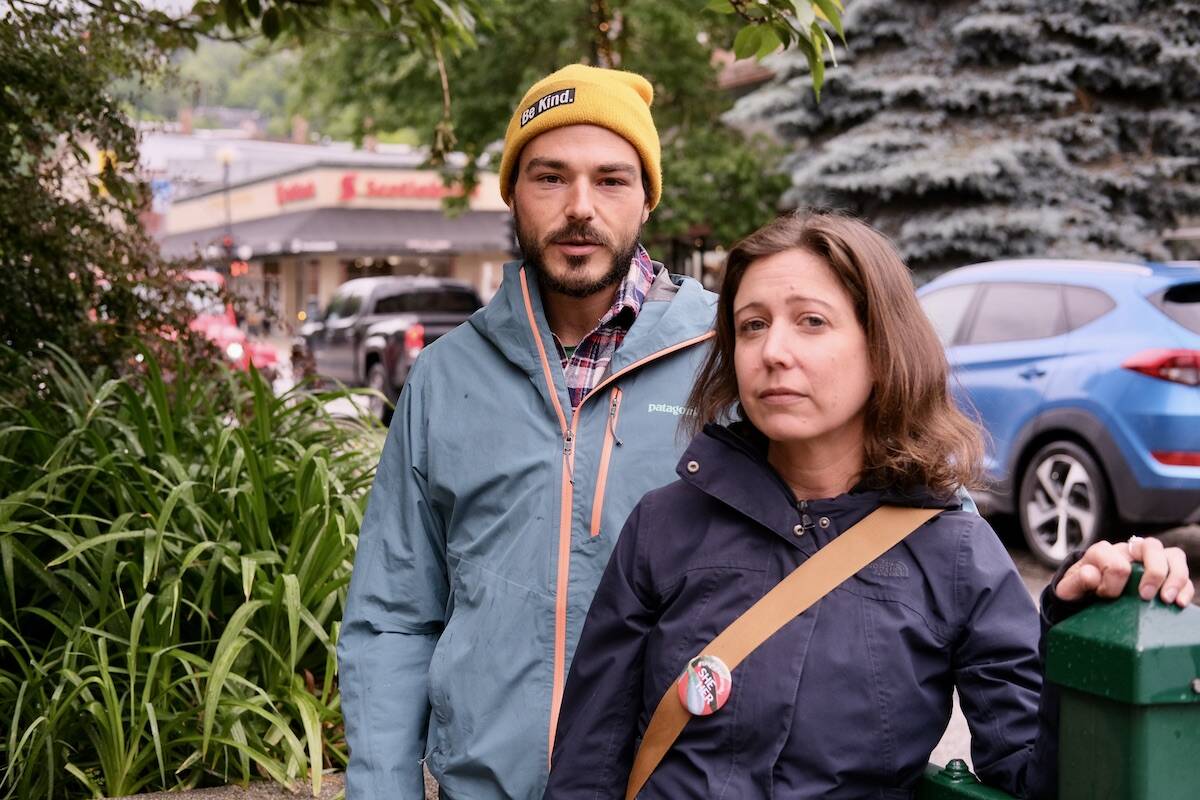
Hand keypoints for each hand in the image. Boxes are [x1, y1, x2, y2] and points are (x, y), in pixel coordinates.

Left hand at [1054, 536, 1193, 606]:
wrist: (1085, 594)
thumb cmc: (1080, 589)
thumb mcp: (1069, 587)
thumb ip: (1077, 580)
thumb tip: (1091, 574)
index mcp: (1104, 551)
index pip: (1116, 561)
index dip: (1111, 583)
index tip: (1104, 596)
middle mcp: (1128, 551)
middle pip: (1151, 546)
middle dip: (1153, 572)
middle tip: (1146, 596)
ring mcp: (1147, 561)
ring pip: (1172, 555)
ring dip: (1174, 577)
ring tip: (1167, 599)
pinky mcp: (1162, 574)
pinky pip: (1181, 572)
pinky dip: (1185, 587)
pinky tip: (1180, 603)